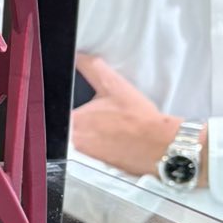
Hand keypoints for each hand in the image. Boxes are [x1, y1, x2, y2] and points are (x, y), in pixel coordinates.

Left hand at [71, 53, 179, 177]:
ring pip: (83, 139)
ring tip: (111, 126)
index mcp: (73, 121)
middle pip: (72, 126)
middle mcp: (74, 142)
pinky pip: (94, 153)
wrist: (159, 145)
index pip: (63, 109)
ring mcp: (85, 157)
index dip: (79, 106)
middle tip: (106, 115)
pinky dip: (101, 145)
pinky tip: (114, 139)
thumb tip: (77, 55)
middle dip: (87, 119)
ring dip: (93, 133)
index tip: (93, 106)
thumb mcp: (114, 84)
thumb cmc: (137, 116)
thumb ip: (92, 68)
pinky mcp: (98, 167)